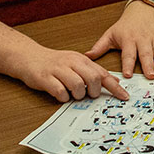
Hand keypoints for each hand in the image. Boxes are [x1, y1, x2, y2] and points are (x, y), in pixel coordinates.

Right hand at [13, 45, 129, 102]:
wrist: (30, 57)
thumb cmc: (55, 63)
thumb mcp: (77, 63)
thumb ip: (94, 71)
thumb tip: (114, 82)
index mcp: (81, 59)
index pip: (102, 73)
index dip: (114, 87)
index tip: (124, 97)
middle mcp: (71, 63)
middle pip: (93, 78)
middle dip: (94, 91)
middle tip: (88, 94)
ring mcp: (58, 70)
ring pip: (77, 85)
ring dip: (78, 95)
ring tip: (73, 94)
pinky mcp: (45, 78)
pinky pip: (59, 91)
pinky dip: (63, 97)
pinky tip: (61, 95)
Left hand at [85, 1, 153, 78]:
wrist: (144, 9)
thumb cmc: (126, 25)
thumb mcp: (111, 33)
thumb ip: (100, 46)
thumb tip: (86, 57)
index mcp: (129, 39)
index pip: (128, 54)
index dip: (128, 64)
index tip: (128, 75)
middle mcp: (143, 39)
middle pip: (145, 53)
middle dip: (148, 64)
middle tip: (150, 76)